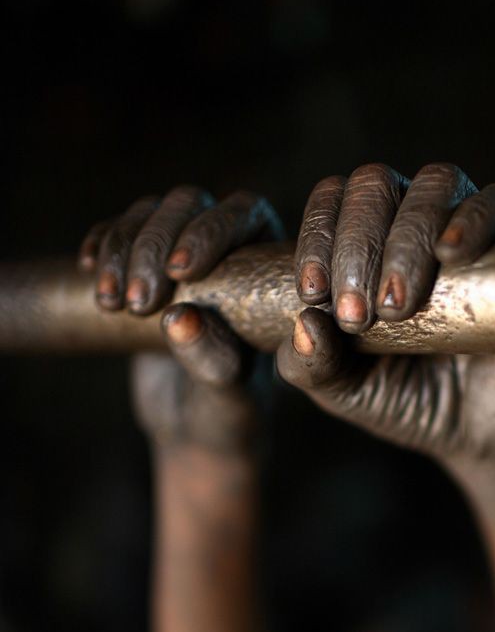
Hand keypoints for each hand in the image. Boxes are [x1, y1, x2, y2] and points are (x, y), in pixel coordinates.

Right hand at [78, 185, 283, 452]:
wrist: (195, 426)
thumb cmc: (230, 411)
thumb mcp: (228, 393)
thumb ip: (212, 357)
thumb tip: (178, 318)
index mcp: (269, 262)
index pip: (243, 213)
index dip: (209, 231)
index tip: (181, 272)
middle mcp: (230, 245)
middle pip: (188, 205)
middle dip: (155, 245)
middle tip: (140, 302)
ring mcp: (182, 249)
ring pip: (148, 214)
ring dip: (122, 249)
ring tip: (111, 304)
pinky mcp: (143, 263)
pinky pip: (116, 231)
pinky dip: (101, 245)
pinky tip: (88, 269)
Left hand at [276, 163, 494, 472]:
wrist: (475, 435)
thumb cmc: (403, 400)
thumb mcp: (342, 391)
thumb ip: (310, 365)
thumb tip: (303, 323)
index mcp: (362, 242)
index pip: (331, 203)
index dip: (316, 238)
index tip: (312, 294)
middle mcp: (412, 222)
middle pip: (376, 184)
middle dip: (357, 245)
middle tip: (358, 314)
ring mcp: (467, 227)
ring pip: (436, 183)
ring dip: (408, 236)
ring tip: (398, 305)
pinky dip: (474, 218)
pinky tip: (452, 253)